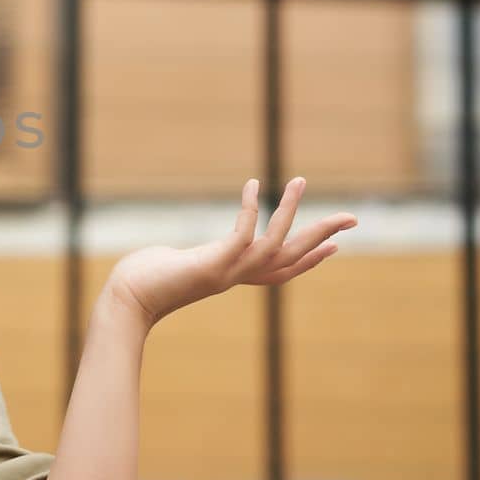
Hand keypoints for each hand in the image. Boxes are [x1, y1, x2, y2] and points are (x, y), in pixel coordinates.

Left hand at [105, 177, 357, 330]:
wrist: (127, 299)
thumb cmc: (145, 282)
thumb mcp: (178, 268)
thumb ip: (190, 262)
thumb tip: (182, 259)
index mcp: (233, 277)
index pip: (282, 271)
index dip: (310, 260)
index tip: (335, 246)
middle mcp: (237, 277)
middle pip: (292, 259)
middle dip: (322, 237)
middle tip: (352, 217)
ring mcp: (228, 272)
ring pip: (276, 243)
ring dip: (291, 211)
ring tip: (301, 180)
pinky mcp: (214, 264)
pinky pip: (243, 233)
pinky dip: (251, 209)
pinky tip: (253, 185)